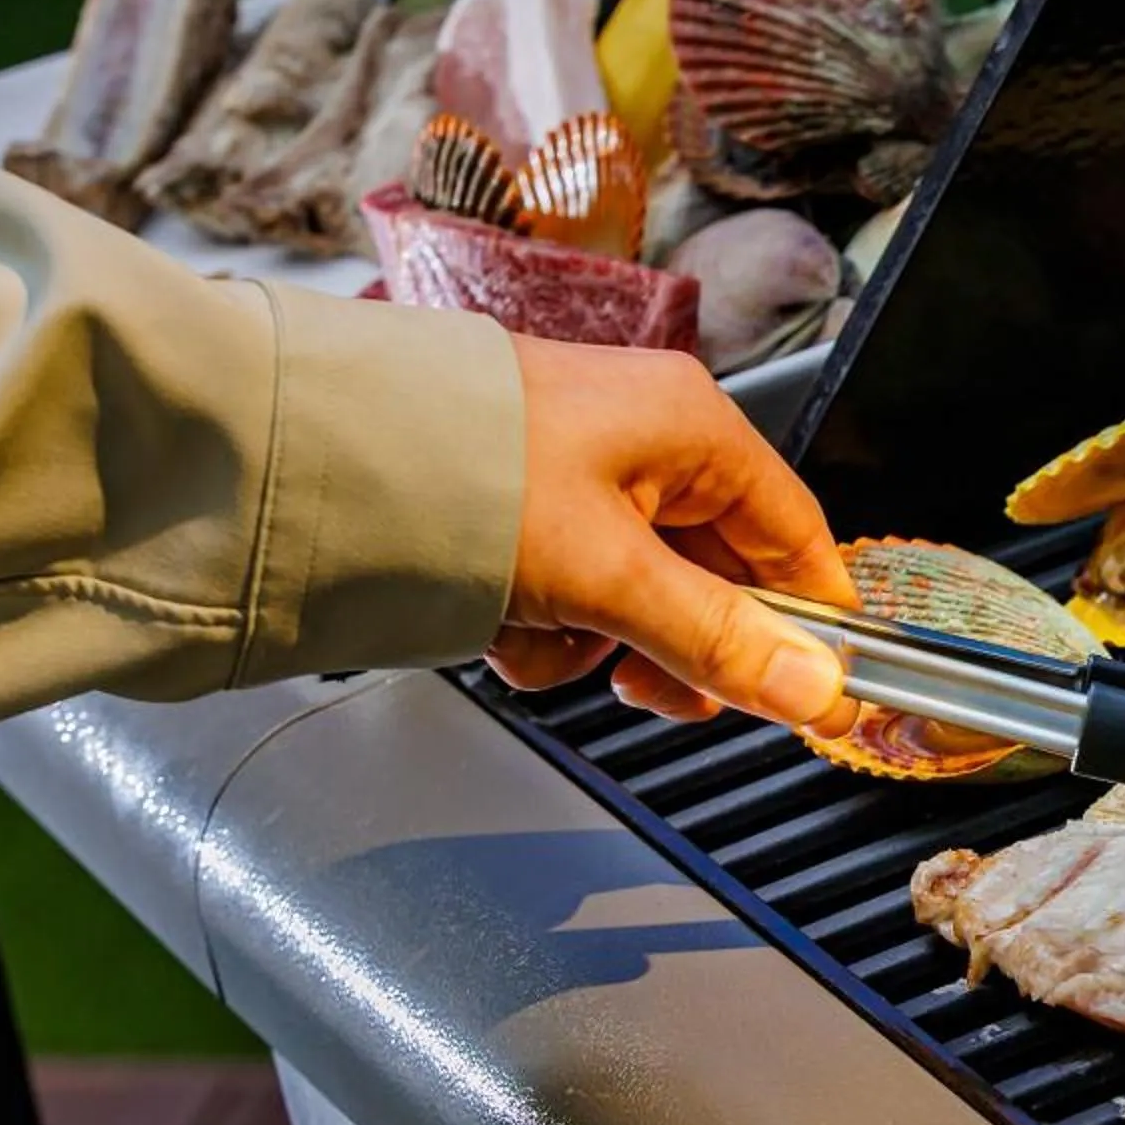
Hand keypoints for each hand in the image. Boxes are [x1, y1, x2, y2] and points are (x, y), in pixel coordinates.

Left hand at [485, 335, 860, 734]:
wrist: (308, 452)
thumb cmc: (462, 473)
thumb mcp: (607, 575)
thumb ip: (717, 640)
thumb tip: (816, 690)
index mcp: (694, 427)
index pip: (798, 539)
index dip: (809, 625)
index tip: (813, 697)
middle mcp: (649, 440)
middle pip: (717, 577)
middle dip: (675, 644)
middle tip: (646, 688)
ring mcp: (585, 473)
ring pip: (641, 594)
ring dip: (595, 639)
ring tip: (537, 633)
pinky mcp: (528, 504)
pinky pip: (576, 588)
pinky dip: (544, 623)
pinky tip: (499, 620)